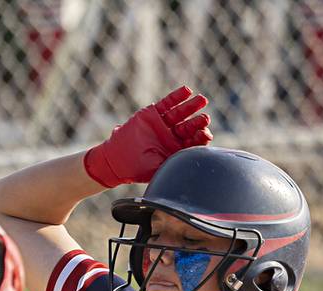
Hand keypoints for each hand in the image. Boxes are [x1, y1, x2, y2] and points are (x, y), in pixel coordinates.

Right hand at [83, 86, 211, 188]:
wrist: (116, 160)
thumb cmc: (138, 169)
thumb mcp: (159, 168)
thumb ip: (174, 164)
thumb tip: (193, 165)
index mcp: (175, 150)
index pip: (192, 142)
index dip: (200, 138)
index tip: (206, 135)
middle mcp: (170, 136)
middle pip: (189, 126)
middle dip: (198, 122)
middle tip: (206, 118)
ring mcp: (162, 124)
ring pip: (180, 113)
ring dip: (191, 106)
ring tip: (202, 99)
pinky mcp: (152, 114)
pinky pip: (167, 103)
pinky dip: (176, 96)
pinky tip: (187, 91)